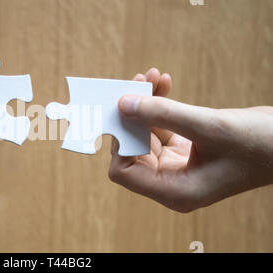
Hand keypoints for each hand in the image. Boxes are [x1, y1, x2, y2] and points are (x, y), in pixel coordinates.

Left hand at [109, 69, 272, 212]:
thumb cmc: (261, 145)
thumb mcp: (210, 127)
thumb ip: (163, 114)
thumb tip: (123, 104)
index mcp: (174, 191)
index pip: (123, 171)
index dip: (120, 140)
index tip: (125, 108)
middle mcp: (171, 182)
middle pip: (131, 149)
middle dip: (131, 115)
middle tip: (138, 81)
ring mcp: (177, 166)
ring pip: (145, 133)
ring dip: (145, 104)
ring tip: (153, 75)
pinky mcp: (185, 149)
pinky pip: (161, 126)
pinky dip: (159, 105)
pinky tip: (164, 81)